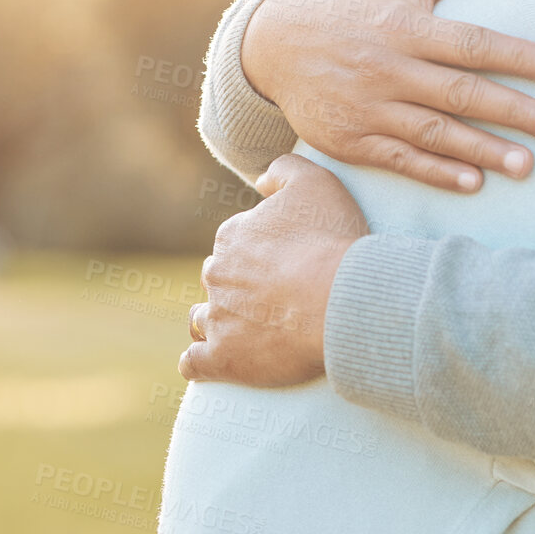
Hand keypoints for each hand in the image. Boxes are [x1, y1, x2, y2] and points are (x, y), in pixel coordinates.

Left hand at [178, 155, 364, 386]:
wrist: (340, 298)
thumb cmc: (331, 240)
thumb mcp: (316, 181)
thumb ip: (283, 170)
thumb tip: (260, 180)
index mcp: (233, 236)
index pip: (235, 242)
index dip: (260, 251)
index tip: (287, 262)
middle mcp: (217, 275)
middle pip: (219, 279)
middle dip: (238, 286)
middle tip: (277, 296)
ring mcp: (217, 318)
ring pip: (202, 320)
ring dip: (216, 322)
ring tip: (248, 330)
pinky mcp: (222, 358)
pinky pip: (195, 363)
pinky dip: (201, 362)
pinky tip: (214, 362)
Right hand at [241, 0, 534, 190]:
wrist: (276, 42)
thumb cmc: (357, 3)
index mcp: (407, 27)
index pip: (473, 43)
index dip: (520, 56)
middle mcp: (388, 68)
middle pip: (461, 94)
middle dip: (514, 112)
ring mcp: (367, 108)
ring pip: (435, 133)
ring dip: (483, 151)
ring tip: (528, 165)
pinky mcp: (350, 140)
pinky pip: (401, 159)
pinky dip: (437, 172)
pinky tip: (474, 183)